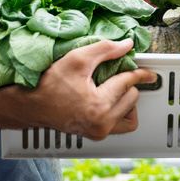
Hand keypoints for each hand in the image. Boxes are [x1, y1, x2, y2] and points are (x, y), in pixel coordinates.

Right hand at [22, 38, 156, 139]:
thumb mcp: (78, 58)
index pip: (129, 83)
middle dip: (128, 85)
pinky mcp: (95, 135)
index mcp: (99, 105)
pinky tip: (109, 100)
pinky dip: (119, 113)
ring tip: (114, 90)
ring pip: (130, 116)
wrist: (31, 104)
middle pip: (132, 99)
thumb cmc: (49, 83)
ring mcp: (99, 131)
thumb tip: (128, 45)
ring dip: (127, 102)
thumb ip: (106, 49)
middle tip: (117, 75)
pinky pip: (119, 126)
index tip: (148, 71)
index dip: (140, 72)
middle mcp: (101, 123)